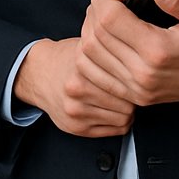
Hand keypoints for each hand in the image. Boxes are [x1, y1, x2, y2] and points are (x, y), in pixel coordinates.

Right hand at [12, 35, 135, 137]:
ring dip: (125, 110)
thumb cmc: (66, 59)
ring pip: (123, 119)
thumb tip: (141, 63)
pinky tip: (112, 111)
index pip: (128, 84)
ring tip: (120, 100)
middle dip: (131, 97)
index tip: (136, 79)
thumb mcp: (88, 48)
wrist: (38, 74)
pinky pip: (113, 131)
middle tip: (129, 91)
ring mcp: (76, 112)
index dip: (136, 81)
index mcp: (83, 70)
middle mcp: (78, 91)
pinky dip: (117, 122)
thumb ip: (111, 54)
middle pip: (127, 103)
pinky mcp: (75, 128)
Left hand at [78, 0, 178, 105]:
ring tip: (104, 20)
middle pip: (93, 37)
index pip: (109, 19)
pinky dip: (89, 56)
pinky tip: (102, 42)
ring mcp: (135, 88)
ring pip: (87, 58)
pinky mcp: (132, 96)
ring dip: (88, 33)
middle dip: (95, 12)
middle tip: (109, 3)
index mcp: (157, 50)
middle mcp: (142, 73)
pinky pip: (93, 76)